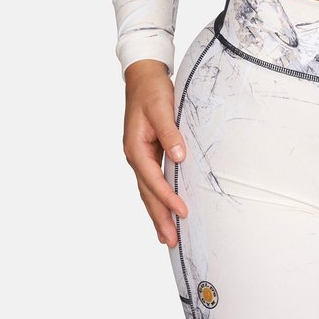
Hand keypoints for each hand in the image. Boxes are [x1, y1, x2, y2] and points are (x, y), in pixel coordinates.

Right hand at [123, 59, 187, 246]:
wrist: (143, 76)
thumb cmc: (152, 91)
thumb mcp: (161, 108)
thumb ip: (170, 133)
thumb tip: (179, 157)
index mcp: (135, 148)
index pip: (153, 180)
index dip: (168, 198)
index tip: (183, 213)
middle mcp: (135, 156)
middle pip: (147, 193)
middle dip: (159, 218)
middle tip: (171, 242)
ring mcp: (140, 156)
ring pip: (148, 191)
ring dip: (158, 213)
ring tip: (168, 237)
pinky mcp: (147, 153)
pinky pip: (152, 181)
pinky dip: (158, 198)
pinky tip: (165, 209)